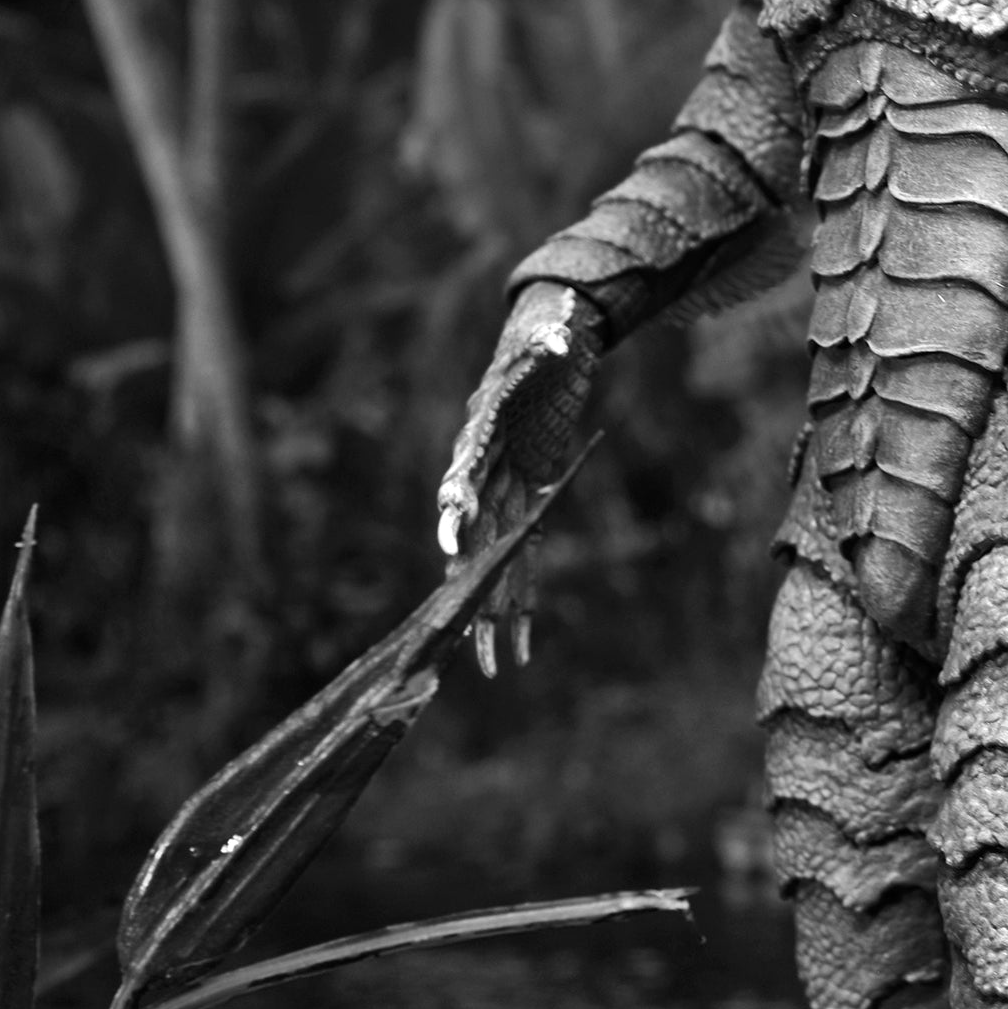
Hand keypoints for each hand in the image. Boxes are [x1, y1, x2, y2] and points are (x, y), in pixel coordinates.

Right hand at [435, 282, 600, 674]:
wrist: (547, 343)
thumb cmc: (543, 339)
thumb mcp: (546, 338)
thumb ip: (546, 342)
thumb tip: (557, 338)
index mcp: (480, 436)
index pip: (462, 480)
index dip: (455, 513)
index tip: (450, 546)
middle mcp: (484, 474)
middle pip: (471, 540)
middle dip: (468, 592)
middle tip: (464, 639)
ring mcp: (505, 492)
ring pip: (492, 564)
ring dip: (490, 616)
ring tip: (491, 670)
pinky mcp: (529, 501)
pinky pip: (523, 558)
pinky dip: (521, 600)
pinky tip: (520, 647)